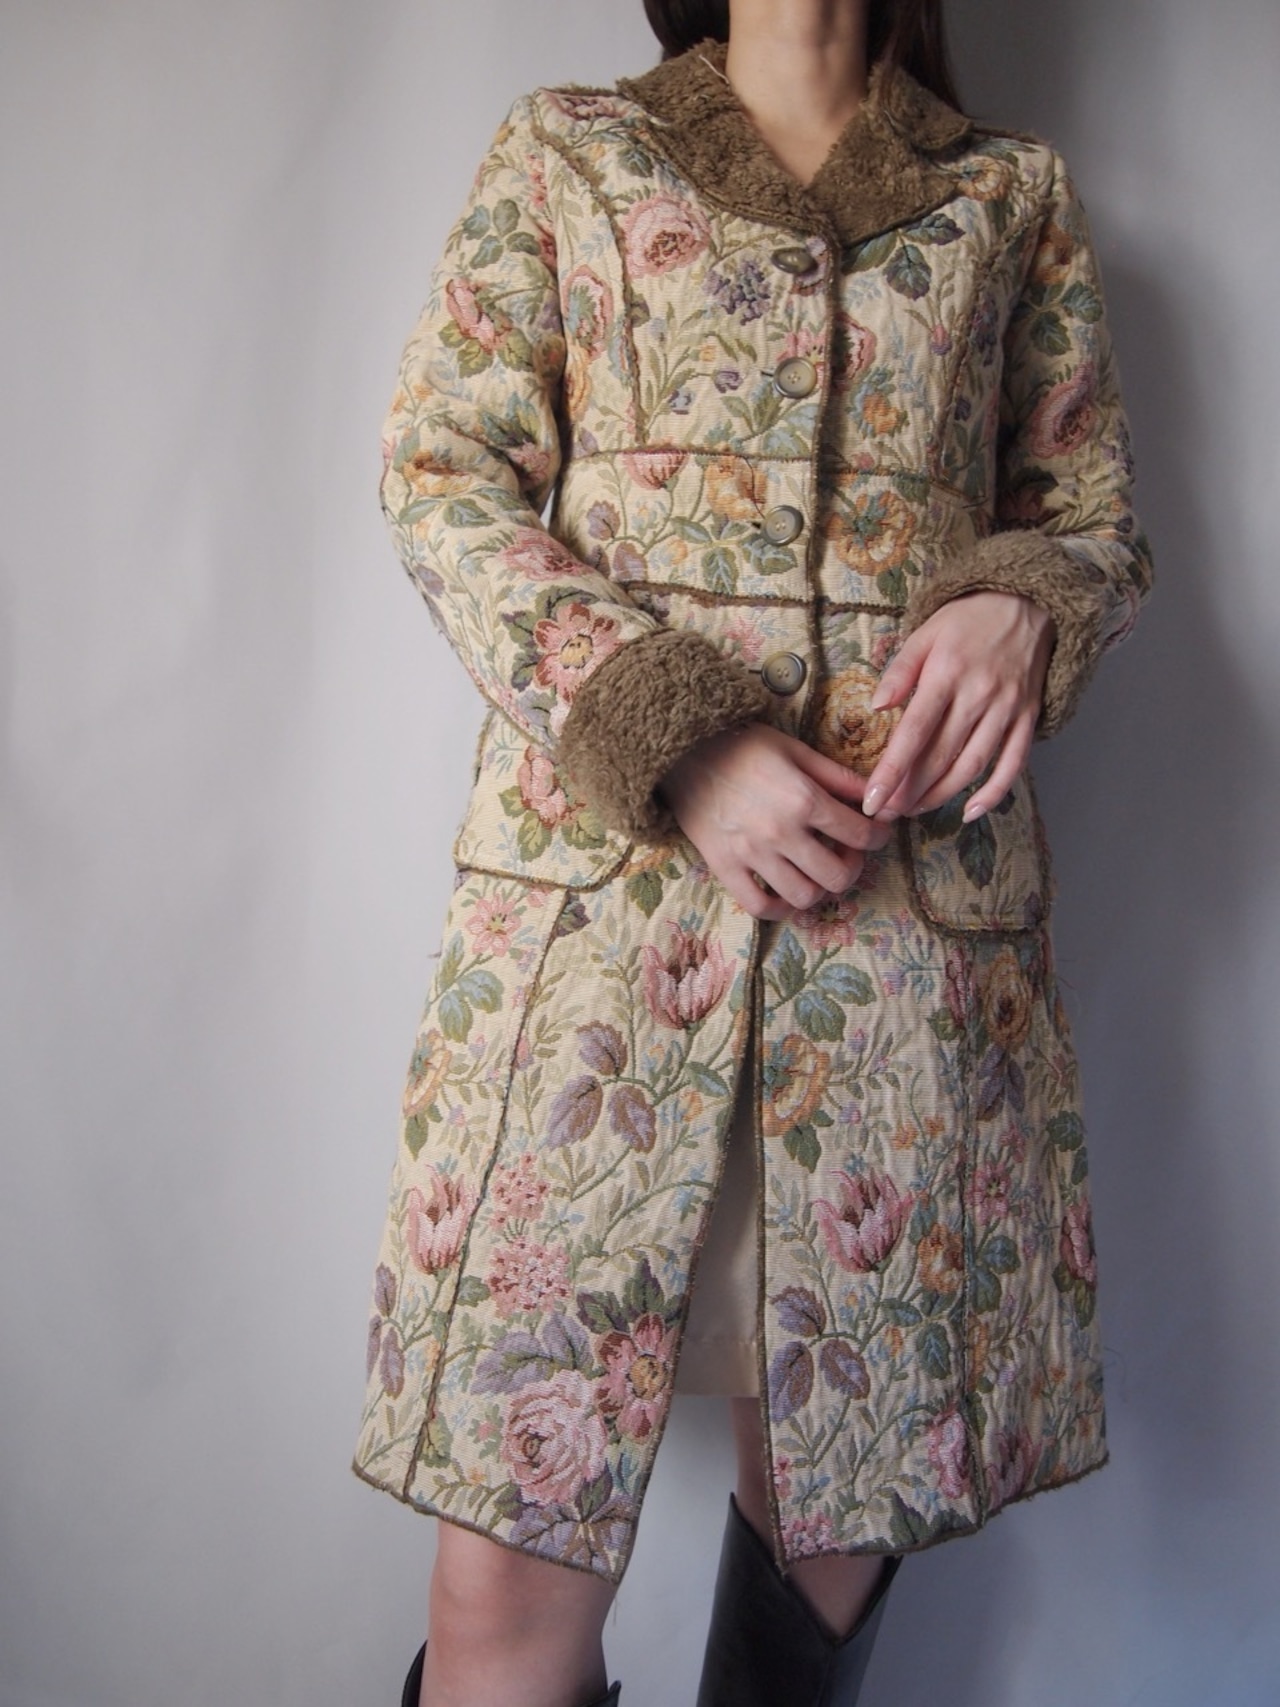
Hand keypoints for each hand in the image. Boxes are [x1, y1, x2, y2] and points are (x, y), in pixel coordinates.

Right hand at [656, 722, 894, 920]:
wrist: (681, 750)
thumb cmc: (742, 745)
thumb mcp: (796, 750)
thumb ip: (838, 777)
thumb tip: (877, 796)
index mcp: (804, 799)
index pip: (861, 835)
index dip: (879, 837)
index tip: (876, 833)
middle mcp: (781, 832)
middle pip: (838, 876)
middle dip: (853, 867)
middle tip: (847, 853)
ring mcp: (751, 854)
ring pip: (804, 897)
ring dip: (819, 889)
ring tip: (816, 870)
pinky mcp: (724, 867)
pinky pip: (760, 907)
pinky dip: (781, 909)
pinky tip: (787, 893)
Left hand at [860, 591, 1054, 823]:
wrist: (1027, 603)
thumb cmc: (967, 621)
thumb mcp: (925, 633)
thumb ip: (899, 671)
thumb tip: (876, 707)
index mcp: (947, 674)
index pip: (914, 732)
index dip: (892, 770)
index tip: (871, 799)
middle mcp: (979, 695)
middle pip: (941, 756)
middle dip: (909, 791)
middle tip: (884, 813)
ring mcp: (1007, 709)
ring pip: (973, 765)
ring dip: (941, 795)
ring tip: (913, 810)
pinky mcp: (1028, 718)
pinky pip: (1013, 763)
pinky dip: (994, 793)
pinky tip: (970, 812)